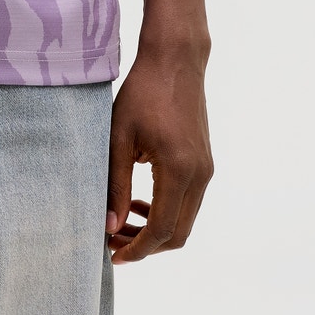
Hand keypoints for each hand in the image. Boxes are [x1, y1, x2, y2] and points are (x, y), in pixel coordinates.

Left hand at [105, 46, 213, 263]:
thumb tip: (108, 225)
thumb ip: (115, 184)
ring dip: (155, 229)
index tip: (111, 255)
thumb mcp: (119, 138)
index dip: (137, 249)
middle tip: (112, 241)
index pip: (162, 229)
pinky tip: (139, 202)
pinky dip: (165, 211)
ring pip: (184, 220)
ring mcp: (206, 169)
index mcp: (179, 170)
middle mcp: (199, 175)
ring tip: (120, 222)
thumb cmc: (142, 92)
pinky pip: (188, 201)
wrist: (175, 60)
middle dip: (145, 245)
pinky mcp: (204, 161)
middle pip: (178, 233)